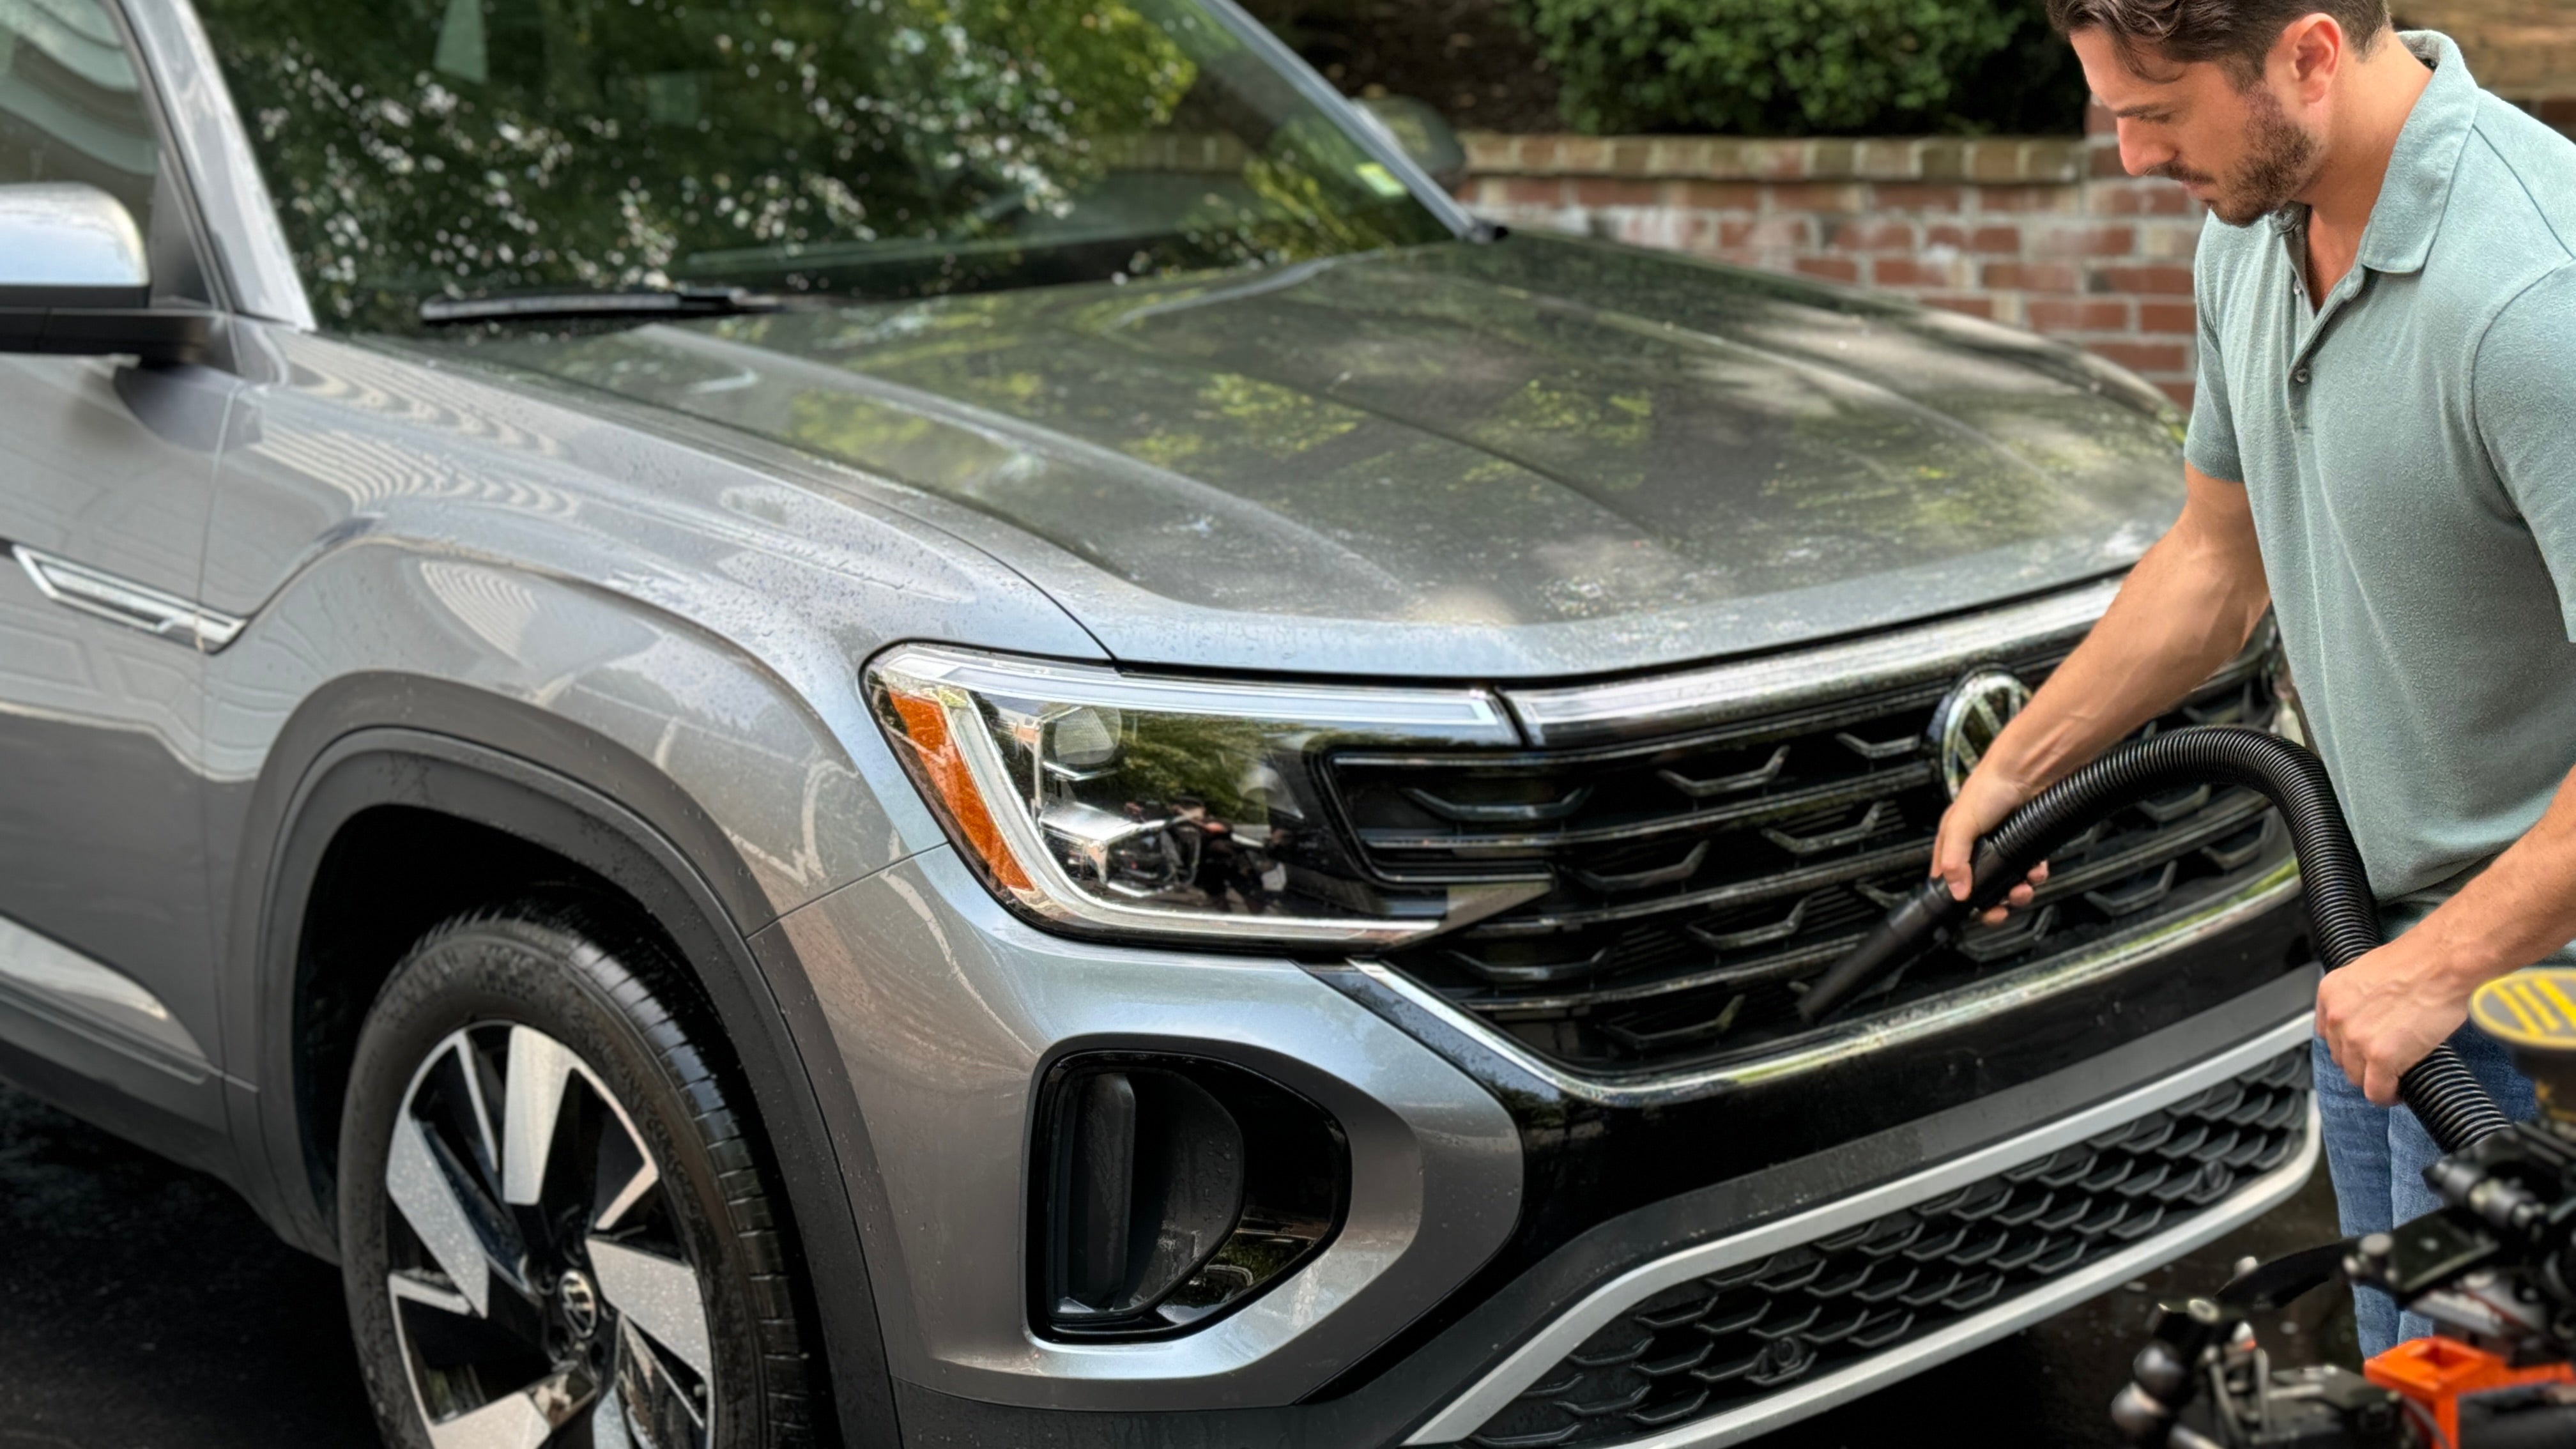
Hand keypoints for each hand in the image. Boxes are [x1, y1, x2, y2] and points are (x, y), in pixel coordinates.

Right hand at [1930, 765, 2047, 924]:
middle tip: (2001, 908)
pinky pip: (2030, 872)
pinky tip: (2036, 870)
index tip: (1973, 911)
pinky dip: (2034, 876)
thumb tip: (1957, 891)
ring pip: (2008, 884)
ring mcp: (2003, 849)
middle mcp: (1977, 848)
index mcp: (1954, 844)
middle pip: (1982, 889)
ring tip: (2022, 889)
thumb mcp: (1960, 824)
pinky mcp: (2027, 847)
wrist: (2027, 772)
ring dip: (2017, 892)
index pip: (1949, 881)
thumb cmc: (1989, 787)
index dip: (1959, 899)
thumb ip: (1955, 859)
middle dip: (1993, 903)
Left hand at [2315, 935, 2478, 1106]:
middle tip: (2383, 1064)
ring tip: (2394, 1078)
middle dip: (2362, 1063)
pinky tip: (2400, 1091)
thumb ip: (2362, 998)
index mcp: (2332, 993)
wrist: (2443, 962)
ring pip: (2356, 1077)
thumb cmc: (2420, 961)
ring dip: (2375, 1080)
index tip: (2362, 1050)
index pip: (2329, 1033)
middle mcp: (2338, 1017)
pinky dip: (2388, 1095)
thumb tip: (2372, 1016)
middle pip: (2341, 1057)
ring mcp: (2356, 1039)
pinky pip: (2377, 1091)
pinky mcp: (2381, 1057)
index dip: (2348, 1045)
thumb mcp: (2371, 972)